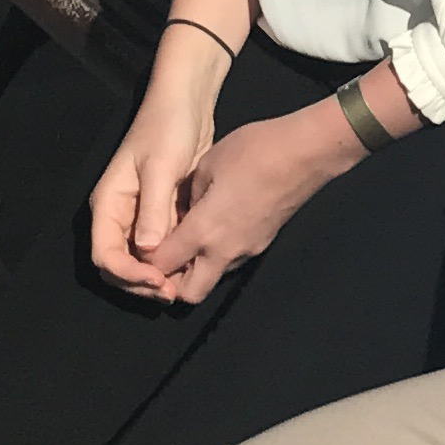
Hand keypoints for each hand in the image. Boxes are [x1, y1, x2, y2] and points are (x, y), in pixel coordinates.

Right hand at [89, 81, 218, 290]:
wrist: (185, 104)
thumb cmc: (167, 128)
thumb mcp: (160, 167)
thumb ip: (153, 209)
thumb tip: (148, 251)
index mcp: (108, 204)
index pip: (105, 255)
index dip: (128, 275)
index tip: (159, 281)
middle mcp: (118, 215)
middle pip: (118, 266)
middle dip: (141, 284)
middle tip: (173, 292)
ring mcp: (139, 217)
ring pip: (139, 262)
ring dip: (157, 278)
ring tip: (183, 285)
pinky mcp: (160, 215)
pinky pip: (159, 249)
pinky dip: (171, 262)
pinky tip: (191, 267)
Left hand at [110, 106, 348, 305]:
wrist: (306, 154)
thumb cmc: (255, 152)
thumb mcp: (208, 165)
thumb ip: (187, 196)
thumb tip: (182, 210)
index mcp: (204, 230)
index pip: (162, 264)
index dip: (145, 261)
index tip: (138, 248)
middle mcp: (224, 250)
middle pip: (188, 292)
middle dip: (170, 283)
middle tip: (160, 260)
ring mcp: (247, 250)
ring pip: (211, 279)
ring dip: (194, 270)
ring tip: (184, 243)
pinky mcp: (262, 243)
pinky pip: (229, 262)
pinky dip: (214, 256)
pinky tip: (212, 230)